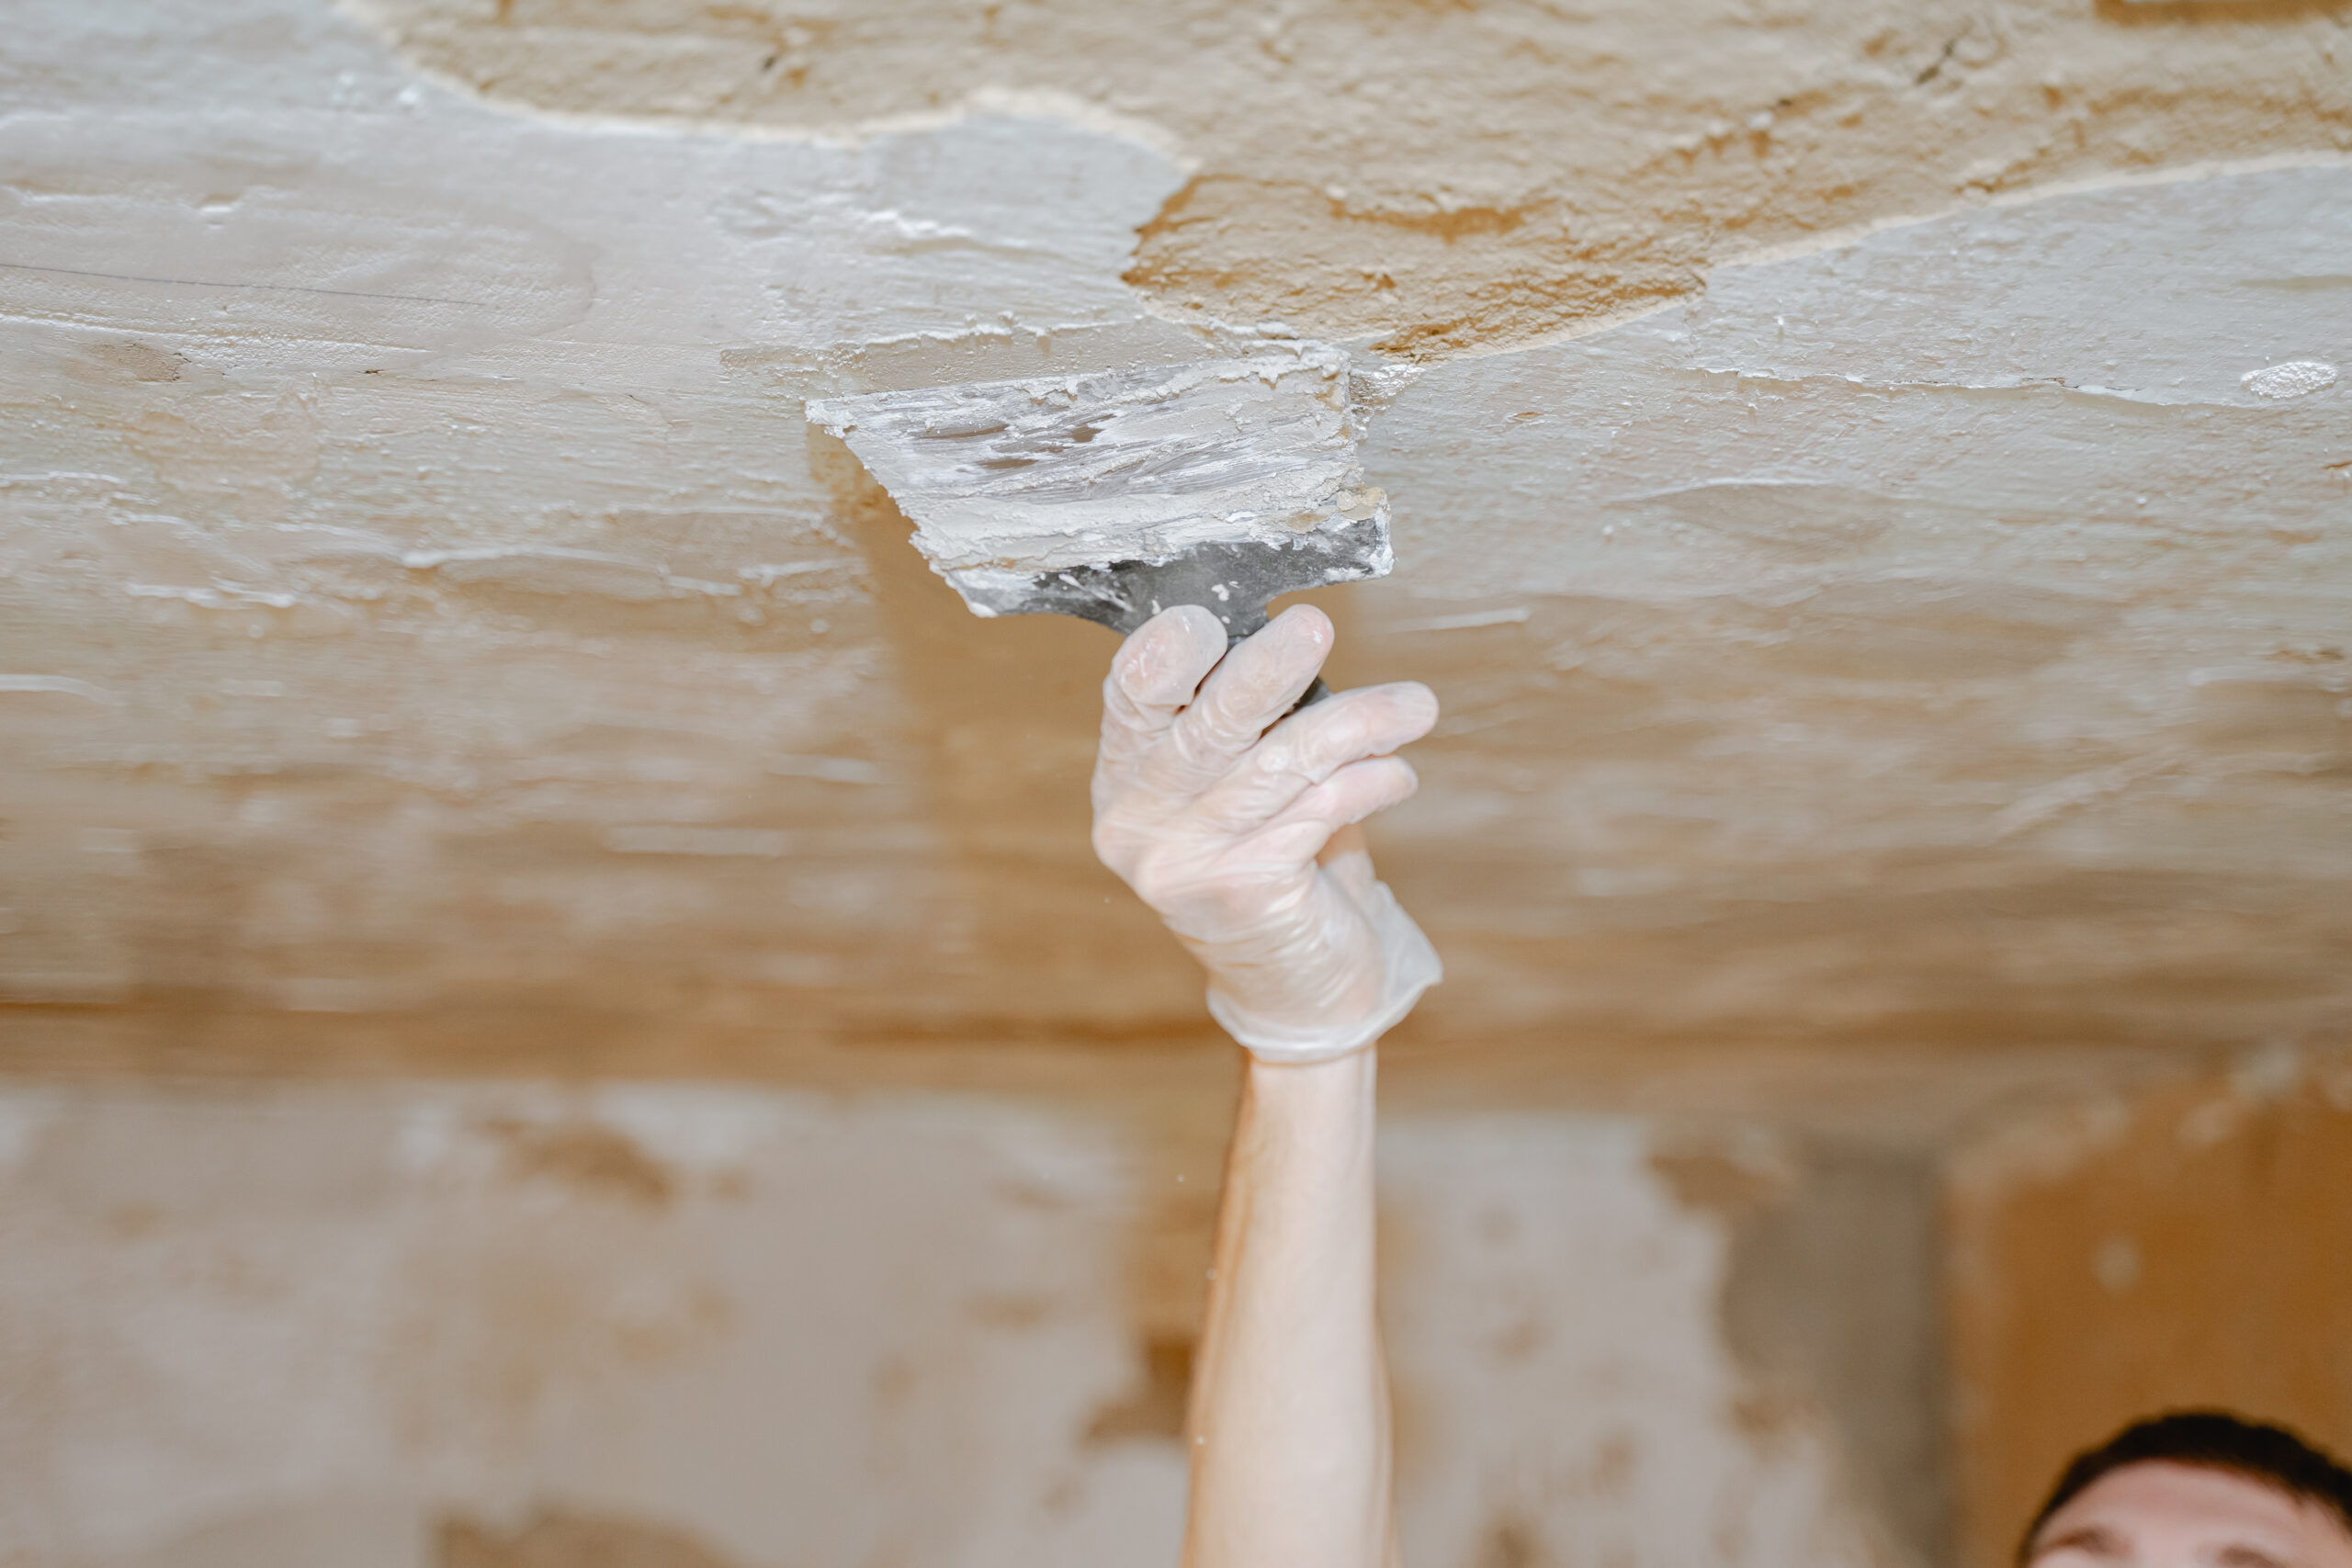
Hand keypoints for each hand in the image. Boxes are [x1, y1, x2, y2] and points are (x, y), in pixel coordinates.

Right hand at [1091, 603, 1442, 1060]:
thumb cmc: (1275, 864)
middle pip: (1205, 725)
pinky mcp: (1243, 893)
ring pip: (1278, 765)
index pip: (1132, 693)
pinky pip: (1319, 811)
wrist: (1296, 987)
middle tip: (1313, 626)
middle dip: (1264, 670)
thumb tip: (1300, 632)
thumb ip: (1251, 725)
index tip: (1214, 617)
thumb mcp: (1243, 788)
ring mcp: (1183, 863)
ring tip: (1414, 706)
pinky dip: (1370, 782)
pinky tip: (1399, 773)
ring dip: (1357, 724)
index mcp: (1125, 777)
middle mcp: (1137, 821)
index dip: (1169, 648)